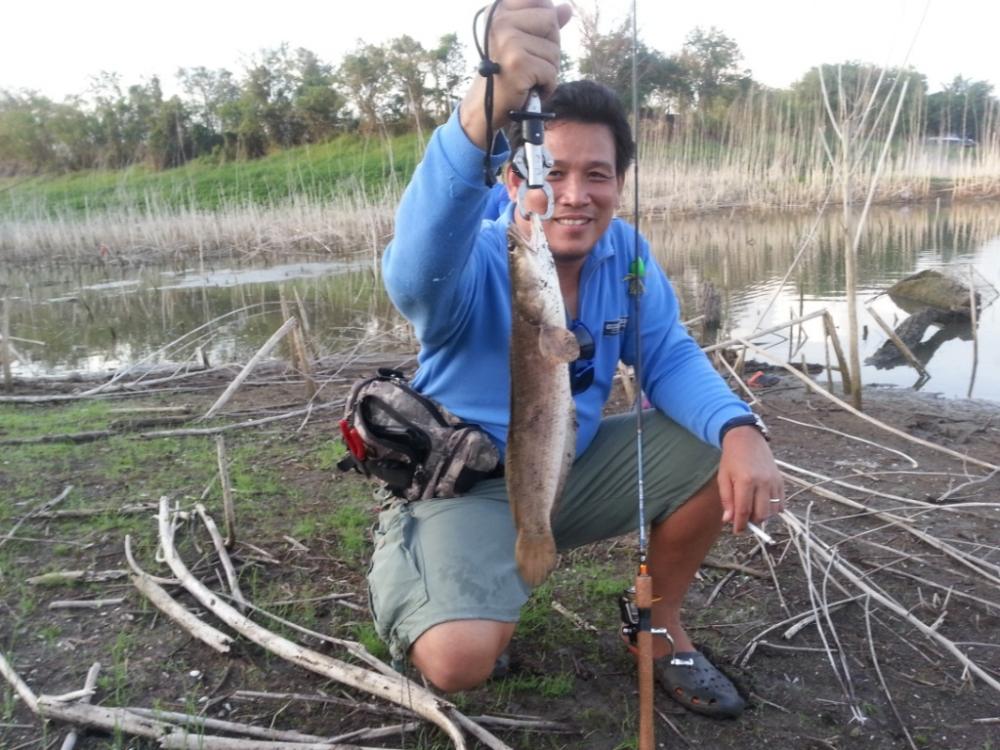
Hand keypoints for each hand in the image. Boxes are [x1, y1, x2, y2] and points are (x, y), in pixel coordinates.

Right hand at [459, 0, 572, 147]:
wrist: (484, 108)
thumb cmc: (505, 73)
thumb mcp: (523, 42)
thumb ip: (543, 23)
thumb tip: (567, 8)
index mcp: (500, 11)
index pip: (542, 1)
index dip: (547, 21)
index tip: (533, 38)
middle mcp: (501, 21)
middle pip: (551, 22)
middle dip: (550, 47)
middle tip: (530, 63)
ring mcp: (508, 41)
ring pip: (554, 50)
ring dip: (548, 70)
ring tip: (528, 78)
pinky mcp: (517, 63)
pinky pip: (551, 71)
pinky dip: (547, 86)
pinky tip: (530, 89)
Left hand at [717, 426, 784, 533]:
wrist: (747, 439)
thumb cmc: (732, 459)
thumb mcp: (723, 477)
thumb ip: (726, 499)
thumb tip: (728, 520)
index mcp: (746, 481)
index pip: (744, 511)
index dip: (740, 525)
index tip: (736, 531)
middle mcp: (763, 482)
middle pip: (761, 514)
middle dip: (751, 522)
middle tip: (743, 519)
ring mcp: (774, 482)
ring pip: (772, 511)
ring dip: (763, 516)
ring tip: (752, 510)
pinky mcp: (781, 481)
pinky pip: (781, 503)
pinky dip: (773, 509)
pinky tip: (762, 504)